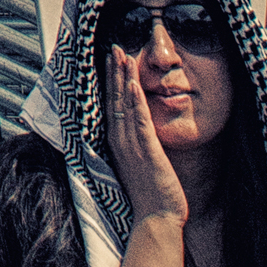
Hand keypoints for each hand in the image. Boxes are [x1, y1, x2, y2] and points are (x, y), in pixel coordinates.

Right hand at [100, 47, 188, 228]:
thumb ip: (137, 143)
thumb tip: (138, 126)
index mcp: (118, 143)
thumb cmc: (149, 194)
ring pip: (125, 105)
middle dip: (114, 72)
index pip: (111, 105)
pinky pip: (140, 121)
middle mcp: (120, 141)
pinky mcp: (148, 151)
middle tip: (113, 47)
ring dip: (123, 79)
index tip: (111, 60)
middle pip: (114, 99)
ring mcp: (132, 146)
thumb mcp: (139, 163)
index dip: (111, 81)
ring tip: (123, 56)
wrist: (155, 219)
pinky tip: (134, 85)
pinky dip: (136, 102)